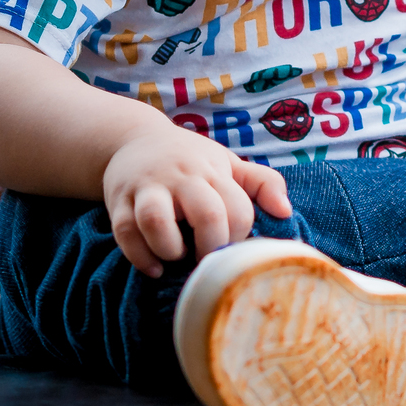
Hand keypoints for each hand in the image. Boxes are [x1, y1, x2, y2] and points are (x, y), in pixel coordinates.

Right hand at [102, 124, 291, 276]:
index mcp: (213, 171)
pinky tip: (154, 267)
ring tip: (177, 257)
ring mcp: (148, 187)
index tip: (232, 246)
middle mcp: (182, 176)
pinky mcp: (119, 201)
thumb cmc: (191, 159)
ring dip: (170, 249)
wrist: (134, 138)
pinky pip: (125, 233)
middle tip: (206, 259)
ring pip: (157, 220)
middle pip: (206, 213)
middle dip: (211, 245)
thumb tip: (286, 211)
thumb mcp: (228, 163)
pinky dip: (140, 257)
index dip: (239, 235)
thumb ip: (261, 183)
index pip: (238, 207)